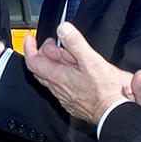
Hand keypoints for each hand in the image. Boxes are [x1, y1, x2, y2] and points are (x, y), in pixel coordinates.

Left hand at [23, 21, 140, 122]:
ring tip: (66, 55)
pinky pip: (59, 87)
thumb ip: (75, 43)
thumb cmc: (103, 91)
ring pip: (50, 78)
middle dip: (43, 53)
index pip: (34, 61)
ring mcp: (63, 96)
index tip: (30, 38)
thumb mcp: (91, 59)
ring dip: (53, 64)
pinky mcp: (71, 102)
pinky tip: (72, 72)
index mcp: (58, 77)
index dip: (29, 47)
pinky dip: (61, 75)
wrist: (110, 112)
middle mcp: (57, 88)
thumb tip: (63, 29)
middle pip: (40, 69)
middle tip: (53, 43)